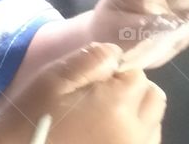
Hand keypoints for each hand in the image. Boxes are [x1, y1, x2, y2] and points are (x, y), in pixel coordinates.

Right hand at [0, 43, 164, 143]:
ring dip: (136, 114)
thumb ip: (91, 58)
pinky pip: (147, 143)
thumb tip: (117, 54)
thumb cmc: (34, 117)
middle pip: (153, 98)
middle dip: (133, 91)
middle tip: (101, 96)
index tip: (93, 80)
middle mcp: (134, 132)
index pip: (137, 74)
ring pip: (154, 122)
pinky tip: (107, 135)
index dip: (115, 71)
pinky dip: (134, 135)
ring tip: (104, 118)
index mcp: (117, 105)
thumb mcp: (54, 78)